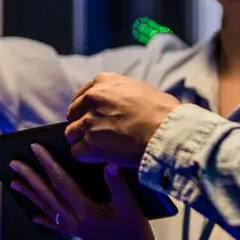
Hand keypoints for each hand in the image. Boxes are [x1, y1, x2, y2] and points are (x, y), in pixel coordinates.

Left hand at [10, 144, 157, 239]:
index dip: (48, 163)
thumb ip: (117, 184)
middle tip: (14, 163)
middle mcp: (74, 219)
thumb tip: (108, 162)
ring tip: (15, 183)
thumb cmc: (134, 233)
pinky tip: (34, 217)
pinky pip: (56, 225)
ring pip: (47, 208)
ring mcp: (74, 228)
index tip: (36, 149)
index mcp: (85, 210)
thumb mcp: (130, 207)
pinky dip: (44, 220)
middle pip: (47, 195)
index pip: (61, 182)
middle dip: (30, 177)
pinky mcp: (78, 234)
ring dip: (30, 195)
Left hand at [65, 73, 180, 167]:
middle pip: (74, 113)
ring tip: (96, 147)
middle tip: (94, 134)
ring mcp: (89, 121)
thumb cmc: (164, 112)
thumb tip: (121, 104)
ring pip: (71, 133)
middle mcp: (93, 98)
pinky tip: (98, 158)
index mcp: (105, 82)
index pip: (82, 94)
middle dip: (82, 123)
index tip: (90, 116)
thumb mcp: (141, 89)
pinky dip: (86, 156)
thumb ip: (123, 94)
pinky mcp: (90, 144)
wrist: (168, 132)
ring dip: (81, 140)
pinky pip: (77, 152)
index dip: (86, 108)